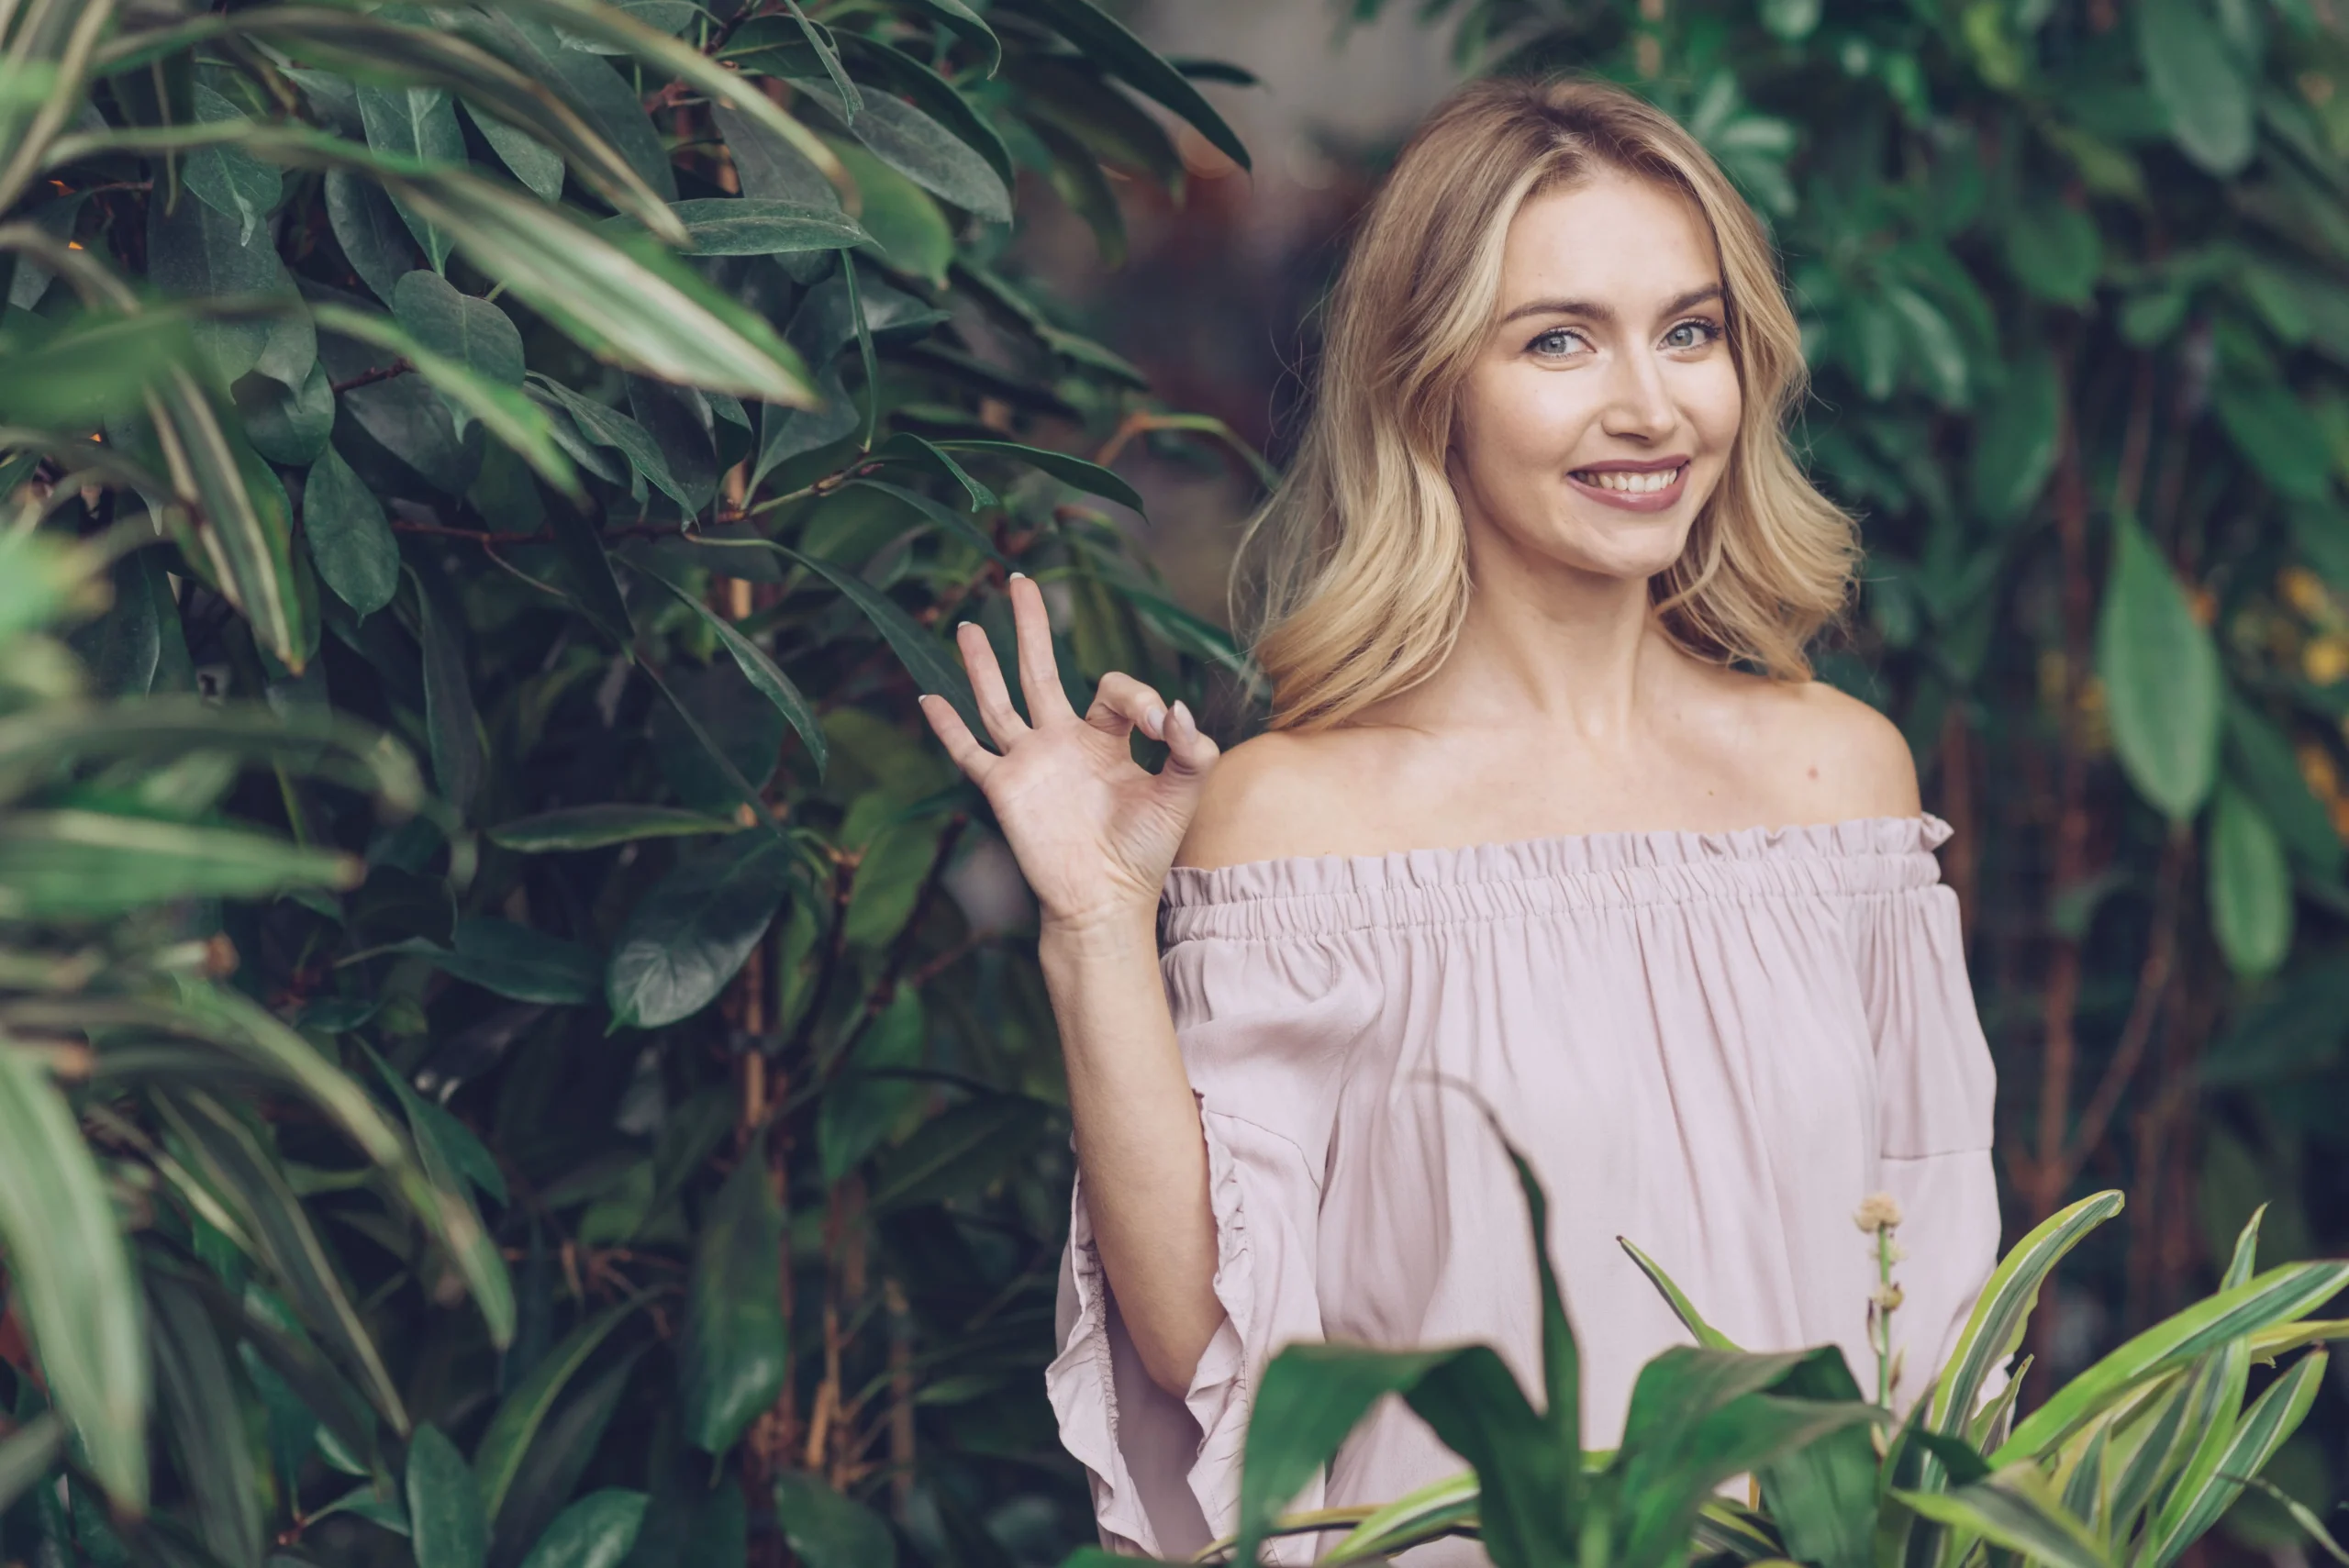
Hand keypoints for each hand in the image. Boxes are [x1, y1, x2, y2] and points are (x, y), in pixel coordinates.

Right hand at [918, 575, 1218, 934]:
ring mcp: (1029, 763)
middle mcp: (1063, 742)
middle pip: (1041, 670)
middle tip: (1022, 581)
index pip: (1112, 690)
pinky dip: (947, 727)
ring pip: (998, 701)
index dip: (1137, 698)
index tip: (1157, 728)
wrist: (1106, 900)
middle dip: (1033, 626)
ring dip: (983, 664)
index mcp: (1106, 740)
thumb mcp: (1181, 795)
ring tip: (969, 625)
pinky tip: (928, 697)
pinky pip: (969, 752)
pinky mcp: (1004, 789)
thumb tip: (1175, 708)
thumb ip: (1190, 750)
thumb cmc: (1144, 852)